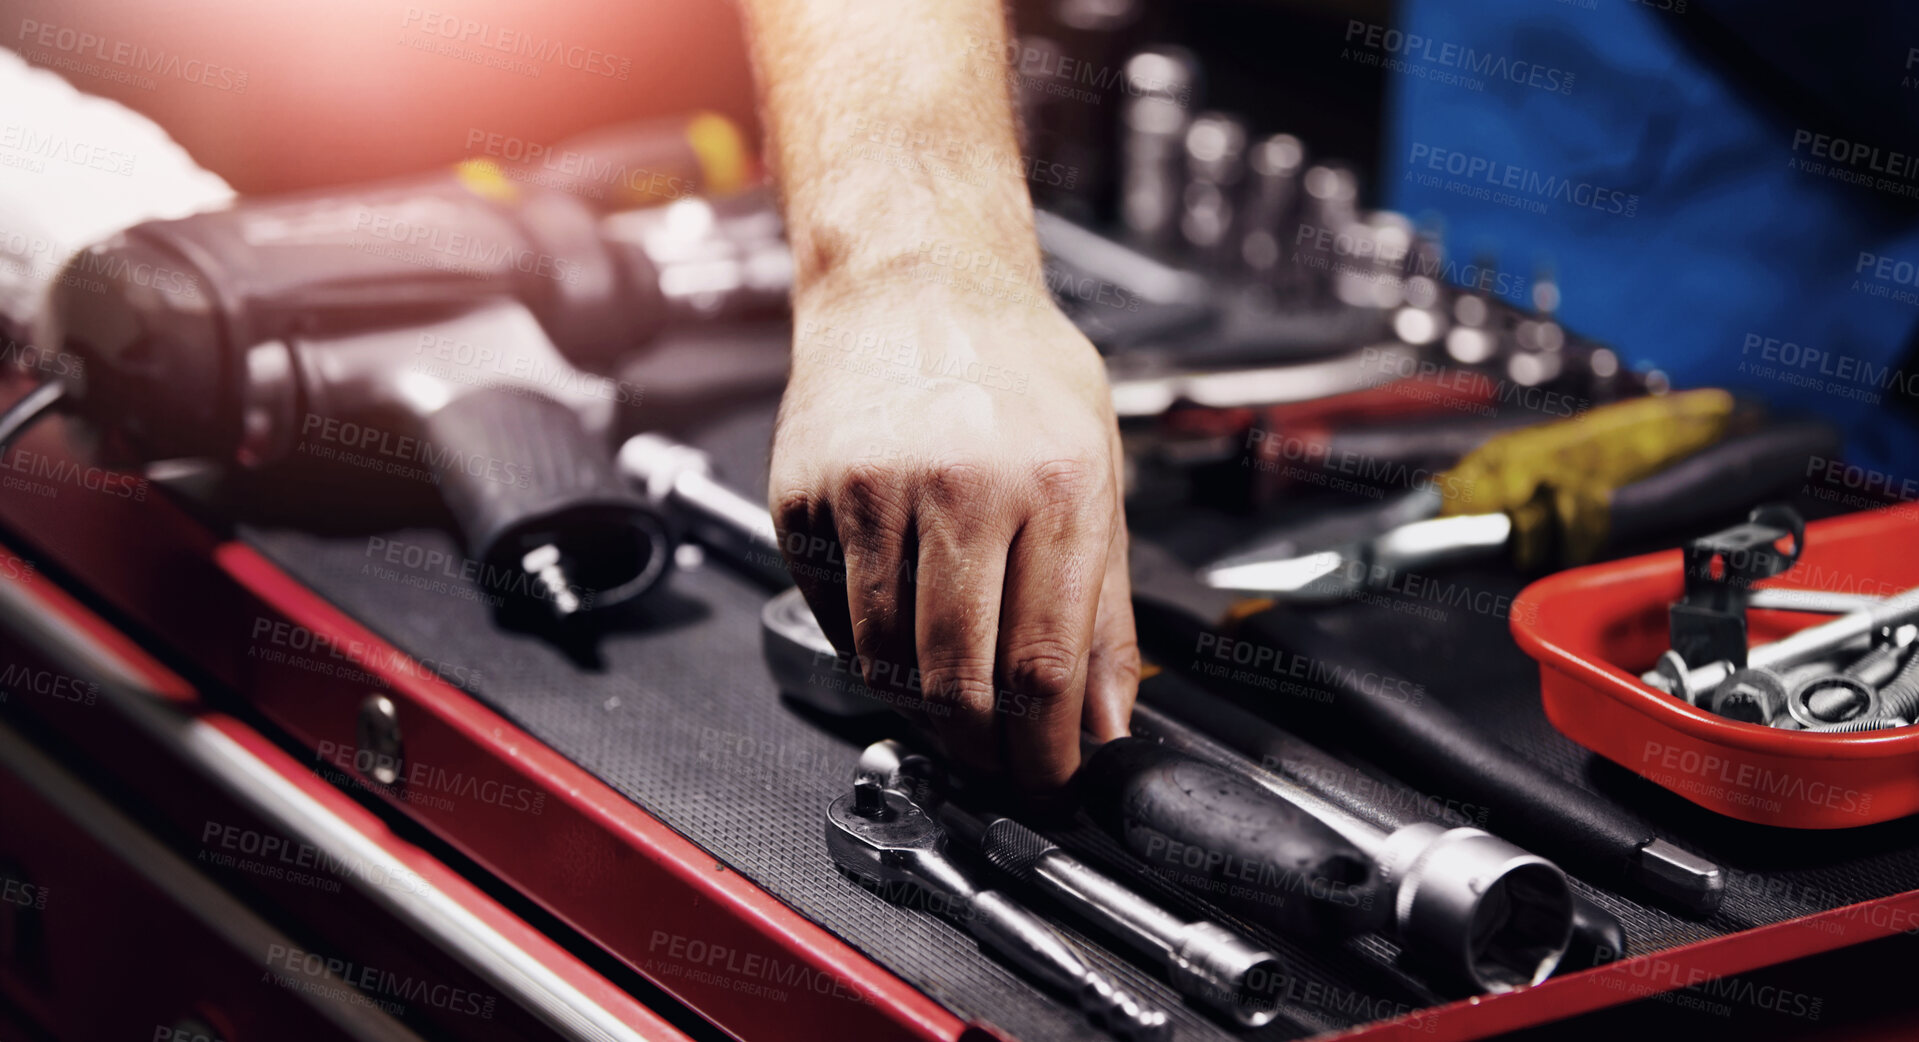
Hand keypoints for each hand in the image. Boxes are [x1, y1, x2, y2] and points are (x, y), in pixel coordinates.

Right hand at [769, 280, 1137, 789]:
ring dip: (922, 709)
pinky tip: (901, 633)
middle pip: (960, 681)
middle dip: (984, 750)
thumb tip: (1108, 720)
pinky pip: (832, 618)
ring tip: (953, 706)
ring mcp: (871, 491)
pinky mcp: (804, 498)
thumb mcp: (1099, 467)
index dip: (1044, 752)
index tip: (1050, 779)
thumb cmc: (1013, 367)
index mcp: (1055, 482)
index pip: (1044, 665)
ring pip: (887, 663)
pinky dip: (868, 649)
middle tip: (998, 764)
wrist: (910, 279)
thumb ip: (1106, 605)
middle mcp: (961, 485)